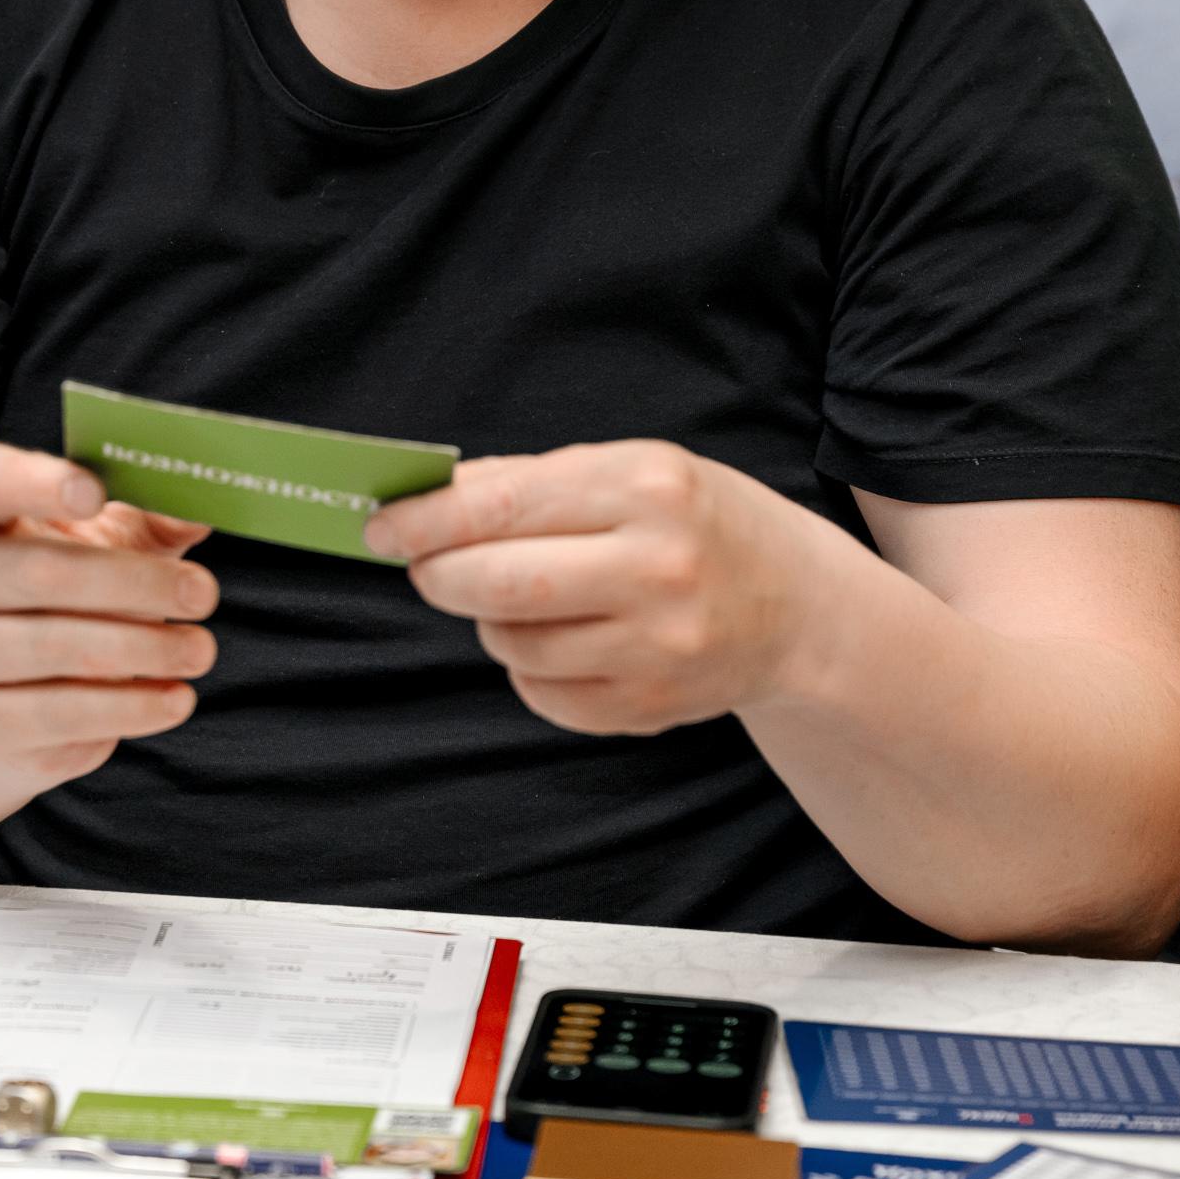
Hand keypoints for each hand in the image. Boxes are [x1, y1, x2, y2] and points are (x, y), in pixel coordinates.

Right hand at [0, 443, 216, 785]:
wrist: (5, 683)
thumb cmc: (70, 587)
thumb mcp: (104, 538)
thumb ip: (151, 517)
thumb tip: (206, 506)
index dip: (35, 483)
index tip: (95, 491)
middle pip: (39, 573)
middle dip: (134, 583)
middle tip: (205, 594)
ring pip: (54, 649)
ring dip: (143, 650)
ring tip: (201, 651)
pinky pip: (60, 716)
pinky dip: (129, 708)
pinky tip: (175, 699)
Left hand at [366, 442, 820, 734]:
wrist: (799, 608)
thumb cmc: (699, 523)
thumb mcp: (632, 470)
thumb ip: (530, 481)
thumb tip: (427, 497)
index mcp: (646, 488)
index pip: (503, 505)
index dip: (426, 520)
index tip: (380, 527)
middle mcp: (657, 568)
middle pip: (497, 583)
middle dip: (438, 575)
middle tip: (424, 567)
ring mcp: (657, 647)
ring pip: (512, 642)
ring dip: (489, 619)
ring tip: (519, 595)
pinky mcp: (651, 708)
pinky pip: (542, 693)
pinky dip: (529, 667)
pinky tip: (562, 638)